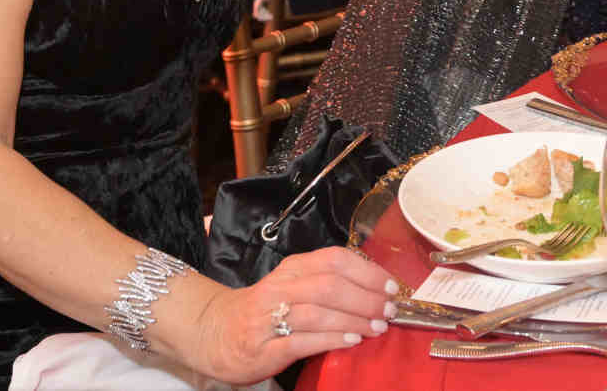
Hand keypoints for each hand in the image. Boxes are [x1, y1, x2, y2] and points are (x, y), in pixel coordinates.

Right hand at [189, 246, 397, 383]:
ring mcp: (270, 317)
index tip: (392, 285)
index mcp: (293, 268)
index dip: (368, 272)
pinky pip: (302, 340)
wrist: (215, 333)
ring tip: (378, 327)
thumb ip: (327, 283)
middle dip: (366, 297)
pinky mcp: (264, 347)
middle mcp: (281, 288)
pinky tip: (352, 340)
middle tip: (390, 310)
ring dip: (354, 319)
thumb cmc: (264, 310)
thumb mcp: (294, 286)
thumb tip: (375, 289)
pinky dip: (331, 339)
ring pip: (319, 311)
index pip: (335, 260)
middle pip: (330, 285)